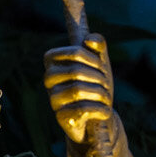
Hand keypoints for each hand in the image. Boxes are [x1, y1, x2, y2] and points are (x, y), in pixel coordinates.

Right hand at [44, 34, 113, 153]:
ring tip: (105, 98)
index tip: (100, 66)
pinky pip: (82, 109)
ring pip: (78, 90)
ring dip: (100, 94)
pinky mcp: (60, 117)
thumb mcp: (101, 62)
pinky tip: (104, 111)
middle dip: (99, 77)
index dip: (94, 59)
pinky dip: (100, 109)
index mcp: (54, 61)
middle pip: (76, 71)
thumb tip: (89, 40)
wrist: (98, 116)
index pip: (75, 52)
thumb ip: (98, 45)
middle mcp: (49, 79)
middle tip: (106, 85)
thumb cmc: (96, 84)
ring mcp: (53, 98)